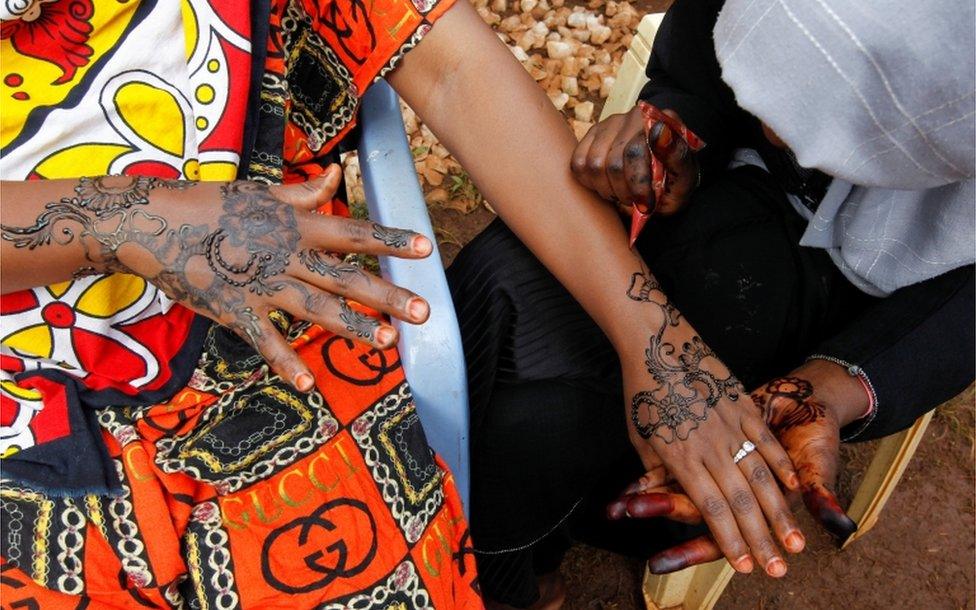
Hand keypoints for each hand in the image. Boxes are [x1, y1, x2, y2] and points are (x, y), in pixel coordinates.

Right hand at [48, 166, 431, 390]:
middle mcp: (286, 253)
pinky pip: (265, 340)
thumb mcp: (261, 191)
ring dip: (351, 325)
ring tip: (385, 340)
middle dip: (385, 294)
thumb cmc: (211, 204)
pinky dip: (285, 361)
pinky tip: (308, 384)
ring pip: (315, 307)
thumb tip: (336, 173)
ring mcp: (261, 283)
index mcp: (296, 224)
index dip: (389, 240)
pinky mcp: (235, 310)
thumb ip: (303, 191)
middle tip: (422, 311)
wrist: (152, 222)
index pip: (353, 232)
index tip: (425, 248)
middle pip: (345, 276)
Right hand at [571, 105, 699, 216]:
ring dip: (606, 189)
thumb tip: (659, 131)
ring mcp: (611, 123)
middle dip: (623, 192)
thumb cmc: (673, 180)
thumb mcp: (685, 177)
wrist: (662, 176)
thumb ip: (677, 157)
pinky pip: (578, 162)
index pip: (635, 152)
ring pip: (593, 164)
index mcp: (663, 121)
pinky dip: (589, 181)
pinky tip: (606, 185)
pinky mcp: (593, 134)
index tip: (646, 204)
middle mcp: (635, 116)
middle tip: (634, 202)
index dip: (638, 185)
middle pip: (613, 162)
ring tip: (621, 195)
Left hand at [611, 367, 861, 574]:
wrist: (659, 342)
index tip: (744, 565)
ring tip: (794, 542)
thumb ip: (657, 473)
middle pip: (739, 501)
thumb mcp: (640, 437)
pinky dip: (781, 466)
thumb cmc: (644, 392)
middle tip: (777, 570)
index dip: (727, 539)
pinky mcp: (743, 405)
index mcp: (680, 458)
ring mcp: (730, 425)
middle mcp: (709, 446)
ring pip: (759, 477)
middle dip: (760, 540)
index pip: (708, 508)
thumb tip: (660, 501)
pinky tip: (794, 490)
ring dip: (778, 513)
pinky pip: (766, 441)